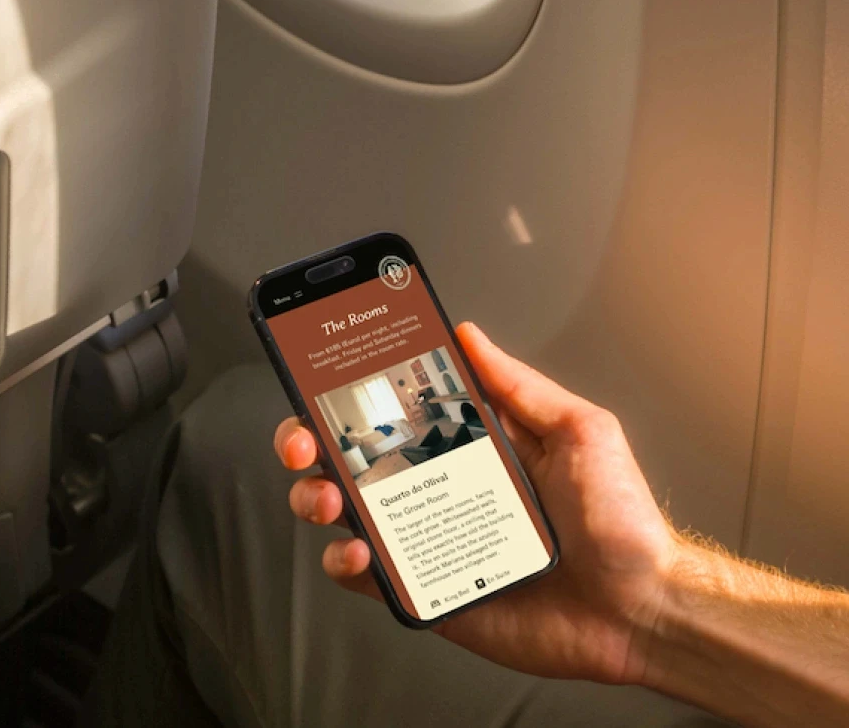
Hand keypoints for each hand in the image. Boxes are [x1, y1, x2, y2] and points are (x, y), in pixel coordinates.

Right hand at [275, 322, 680, 684]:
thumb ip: (519, 386)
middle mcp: (439, 487)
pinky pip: (367, 574)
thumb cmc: (618, 521)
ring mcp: (428, 537)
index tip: (324, 375)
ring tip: (330, 497)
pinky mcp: (427, 588)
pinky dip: (345, 560)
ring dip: (317, 497)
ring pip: (345, 510)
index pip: (395, 409)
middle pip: (352, 457)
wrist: (639, 608)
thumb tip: (470, 336)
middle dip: (310, 442)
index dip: (351, 392)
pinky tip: (359, 549)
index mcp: (469, 445)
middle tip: (306, 441)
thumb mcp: (578, 431)